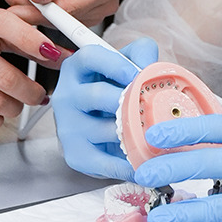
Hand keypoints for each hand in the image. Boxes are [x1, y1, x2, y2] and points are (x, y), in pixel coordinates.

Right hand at [0, 2, 51, 131]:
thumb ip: (25, 31)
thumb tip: (60, 53)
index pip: (4, 25)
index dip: (31, 40)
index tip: (53, 52)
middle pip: (4, 76)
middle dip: (31, 90)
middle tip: (40, 92)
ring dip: (16, 106)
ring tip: (20, 101)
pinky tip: (0, 111)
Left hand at [31, 0, 129, 23]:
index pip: (70, 9)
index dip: (40, 11)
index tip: (13, 8)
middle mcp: (107, 2)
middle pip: (63, 18)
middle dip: (31, 8)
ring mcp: (97, 12)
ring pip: (57, 22)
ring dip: (31, 8)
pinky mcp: (85, 16)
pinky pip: (57, 19)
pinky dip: (39, 9)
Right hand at [53, 39, 158, 178]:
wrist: (100, 131)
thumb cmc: (115, 93)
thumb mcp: (126, 66)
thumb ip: (140, 55)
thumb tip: (151, 66)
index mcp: (76, 69)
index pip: (89, 58)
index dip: (114, 64)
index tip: (136, 74)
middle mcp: (66, 96)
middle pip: (96, 95)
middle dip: (127, 101)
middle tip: (150, 107)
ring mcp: (67, 127)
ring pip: (104, 129)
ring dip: (132, 134)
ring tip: (155, 135)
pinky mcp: (74, 154)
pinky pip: (102, 163)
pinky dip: (126, 165)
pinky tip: (142, 163)